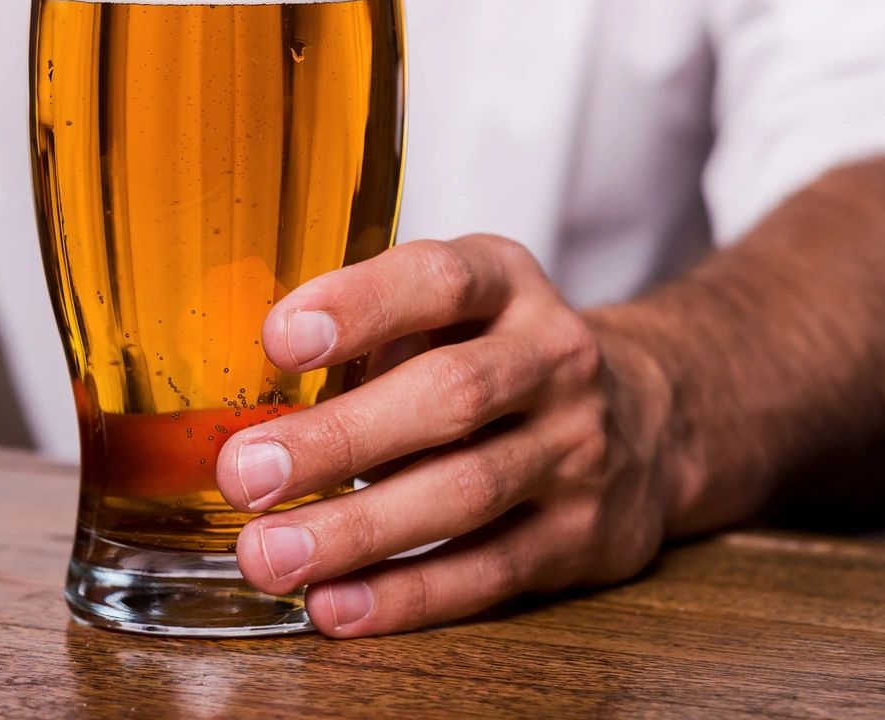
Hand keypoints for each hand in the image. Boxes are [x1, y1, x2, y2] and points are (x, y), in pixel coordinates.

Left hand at [215, 234, 676, 636]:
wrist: (645, 418)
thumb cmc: (496, 356)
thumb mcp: (448, 311)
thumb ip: (365, 331)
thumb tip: (239, 389)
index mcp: (506, 284)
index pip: (439, 282)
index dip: (360, 306)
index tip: (279, 340)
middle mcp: (553, 359)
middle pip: (451, 397)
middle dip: (340, 439)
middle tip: (245, 473)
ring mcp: (576, 450)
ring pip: (466, 493)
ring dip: (358, 532)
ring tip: (270, 554)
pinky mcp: (583, 537)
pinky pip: (489, 571)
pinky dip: (408, 594)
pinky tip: (337, 604)